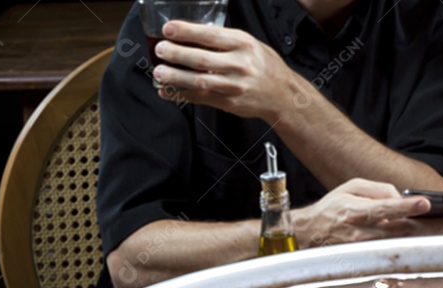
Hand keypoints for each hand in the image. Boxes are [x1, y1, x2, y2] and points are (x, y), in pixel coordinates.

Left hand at [152, 21, 303, 118]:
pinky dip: (181, 95)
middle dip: (176, 54)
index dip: (186, 32)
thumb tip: (193, 35)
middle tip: (160, 50)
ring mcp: (234, 86)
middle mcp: (239, 65)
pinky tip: (168, 91)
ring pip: (198, 81)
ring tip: (159, 72)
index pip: (210, 36)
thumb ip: (226, 41)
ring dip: (175, 76)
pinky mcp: (229, 102)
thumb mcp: (251, 45)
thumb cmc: (266, 68)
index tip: (168, 29)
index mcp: (244, 45)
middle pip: (201, 59)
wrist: (284, 96)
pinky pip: (201, 98)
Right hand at [294, 179, 442, 248]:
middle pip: (402, 231)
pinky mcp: (369, 261)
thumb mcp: (351, 187)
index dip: (406, 206)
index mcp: (357, 211)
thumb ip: (378, 189)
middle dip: (430, 226)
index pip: (385, 208)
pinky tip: (434, 244)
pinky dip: (416, 249)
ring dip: (429, 239)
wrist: (308, 236)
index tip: (424, 202)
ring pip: (404, 245)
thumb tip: (401, 197)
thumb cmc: (332, 209)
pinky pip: (397, 255)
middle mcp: (363, 233)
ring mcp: (367, 251)